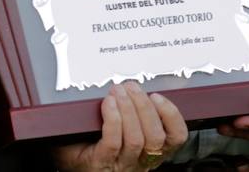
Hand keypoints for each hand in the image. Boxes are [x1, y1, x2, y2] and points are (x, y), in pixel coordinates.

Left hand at [53, 82, 186, 171]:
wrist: (73, 161)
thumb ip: (135, 111)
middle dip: (144, 106)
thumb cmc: (95, 142)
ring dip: (128, 109)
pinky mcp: (101, 162)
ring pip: (136, 138)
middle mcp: (140, 160)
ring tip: (117, 91)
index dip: (172, 116)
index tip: (157, 96)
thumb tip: (135, 85)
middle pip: (156, 137)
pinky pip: (113, 141)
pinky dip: (113, 119)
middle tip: (131, 87)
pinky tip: (108, 104)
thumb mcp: (122, 127)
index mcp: (151, 150)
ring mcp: (121, 163)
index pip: (176, 137)